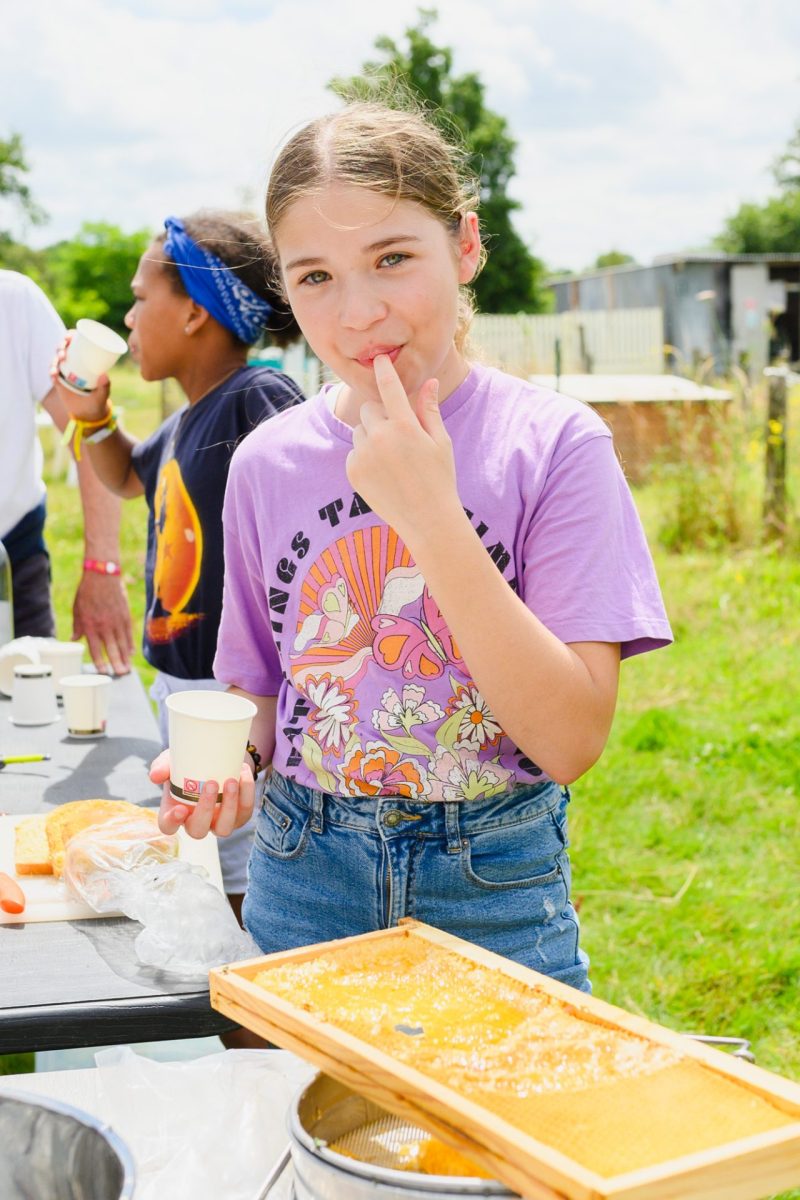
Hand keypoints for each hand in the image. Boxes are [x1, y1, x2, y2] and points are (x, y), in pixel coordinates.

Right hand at [51, 334, 110, 422]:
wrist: (89, 415)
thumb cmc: (98, 400)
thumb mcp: (103, 394)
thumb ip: (105, 386)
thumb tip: (105, 375)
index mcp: (84, 360)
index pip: (75, 342)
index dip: (70, 336)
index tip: (69, 336)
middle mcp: (73, 364)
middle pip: (63, 348)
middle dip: (60, 346)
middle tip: (63, 352)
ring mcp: (64, 373)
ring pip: (56, 360)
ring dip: (55, 359)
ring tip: (58, 364)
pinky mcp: (58, 382)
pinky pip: (52, 374)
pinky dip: (52, 373)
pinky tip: (54, 374)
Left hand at [73, 571, 133, 673]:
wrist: (102, 576)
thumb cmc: (87, 592)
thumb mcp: (78, 610)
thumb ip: (78, 626)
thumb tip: (74, 639)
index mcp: (90, 626)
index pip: (96, 649)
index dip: (100, 662)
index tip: (104, 672)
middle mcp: (104, 626)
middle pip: (112, 649)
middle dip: (117, 664)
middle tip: (121, 675)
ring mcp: (116, 621)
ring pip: (122, 643)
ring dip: (125, 657)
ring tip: (128, 669)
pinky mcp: (125, 615)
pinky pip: (129, 633)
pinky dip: (130, 644)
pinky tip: (131, 653)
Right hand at [150, 749, 255, 839]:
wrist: (217, 757)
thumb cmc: (189, 763)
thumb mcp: (173, 760)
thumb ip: (162, 766)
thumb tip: (155, 775)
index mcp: (175, 811)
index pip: (168, 826)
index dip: (172, 822)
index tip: (180, 809)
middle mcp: (197, 822)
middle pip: (198, 830)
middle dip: (205, 809)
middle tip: (212, 783)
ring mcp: (218, 822)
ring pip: (224, 828)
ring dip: (229, 805)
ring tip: (232, 780)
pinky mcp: (239, 817)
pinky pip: (245, 812)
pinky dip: (247, 792)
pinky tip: (243, 772)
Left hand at [345, 355, 459, 544]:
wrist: (427, 520)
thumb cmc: (440, 478)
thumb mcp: (440, 442)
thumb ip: (429, 410)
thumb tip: (428, 380)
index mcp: (405, 426)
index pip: (390, 388)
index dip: (384, 370)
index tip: (378, 359)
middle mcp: (380, 437)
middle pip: (369, 410)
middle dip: (380, 416)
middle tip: (398, 436)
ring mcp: (364, 455)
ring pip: (359, 432)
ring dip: (371, 437)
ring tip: (393, 460)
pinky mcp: (353, 471)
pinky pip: (354, 453)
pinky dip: (364, 458)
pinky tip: (384, 474)